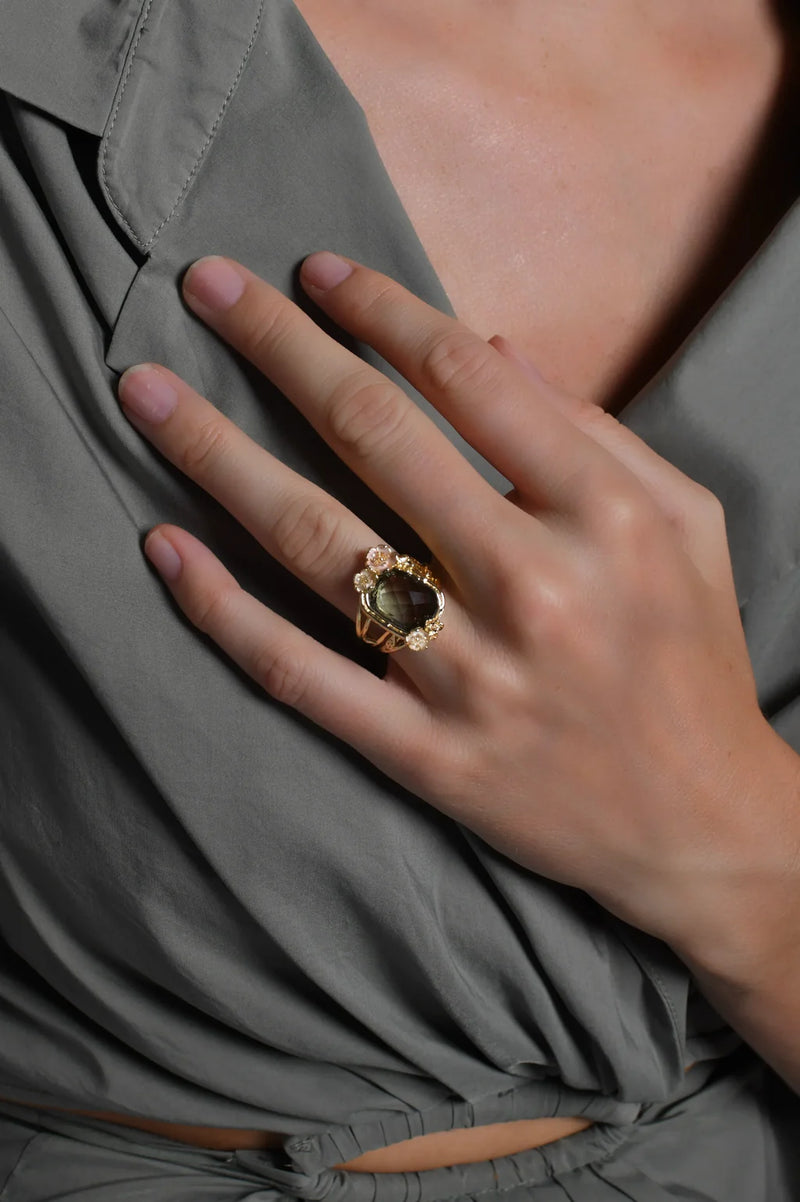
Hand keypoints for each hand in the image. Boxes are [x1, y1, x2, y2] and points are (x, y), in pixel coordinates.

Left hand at [116, 252, 799, 974]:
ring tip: (142, 392)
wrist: (698, 824)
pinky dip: (223, 610)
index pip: (465, 378)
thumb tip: (489, 346)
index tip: (318, 271)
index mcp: (600, 513)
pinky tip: (164, 548)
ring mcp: (467, 676)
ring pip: (314, 543)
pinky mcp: (422, 753)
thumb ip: (596, 429)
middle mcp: (528, 585)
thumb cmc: (692, 658)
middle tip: (206, 284)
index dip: (379, 310)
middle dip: (277, 345)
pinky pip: (300, 674)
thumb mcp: (685, 522)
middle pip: (372, 436)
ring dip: (216, 455)